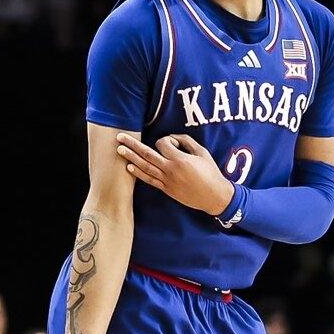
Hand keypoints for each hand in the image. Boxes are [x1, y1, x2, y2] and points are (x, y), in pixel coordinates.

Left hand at [115, 133, 235, 214]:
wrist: (214, 196)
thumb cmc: (211, 173)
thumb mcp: (202, 153)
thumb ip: (187, 142)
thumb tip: (174, 138)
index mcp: (180, 159)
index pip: (162, 144)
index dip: (166, 140)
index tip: (174, 143)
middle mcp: (170, 170)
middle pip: (147, 154)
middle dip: (132, 144)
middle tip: (119, 137)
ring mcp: (166, 181)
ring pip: (145, 167)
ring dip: (131, 158)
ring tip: (119, 150)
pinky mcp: (166, 189)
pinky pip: (149, 180)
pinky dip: (139, 173)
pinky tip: (129, 167)